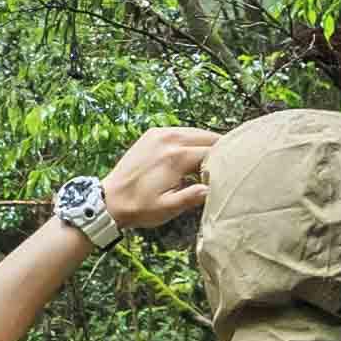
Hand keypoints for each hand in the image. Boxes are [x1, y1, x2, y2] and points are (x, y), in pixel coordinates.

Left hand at [96, 124, 220, 236]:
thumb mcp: (167, 208)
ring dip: (207, 145)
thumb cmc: (139, 207)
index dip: (225, 164)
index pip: (213, 153)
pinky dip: (191, 141)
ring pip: (196, 132)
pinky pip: (181, 131)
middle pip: (208, 137)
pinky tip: (193, 157)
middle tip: (227, 168)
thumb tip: (212, 189)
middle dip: (220, 152)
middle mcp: (170, 139)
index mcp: (176, 157)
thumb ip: (192, 198)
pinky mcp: (153, 134)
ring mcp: (160, 133)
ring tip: (212, 164)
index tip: (231, 176)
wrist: (110, 199)